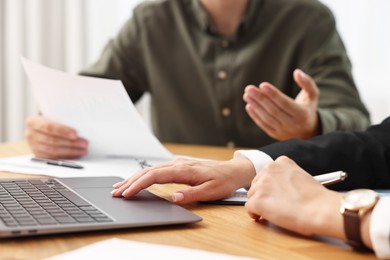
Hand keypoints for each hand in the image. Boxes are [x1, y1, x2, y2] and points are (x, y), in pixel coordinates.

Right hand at [25, 115, 87, 158]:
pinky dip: (67, 157)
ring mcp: (33, 146)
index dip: (63, 131)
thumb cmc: (52, 121)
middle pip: (52, 141)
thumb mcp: (54, 116)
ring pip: (53, 151)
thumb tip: (82, 125)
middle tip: (84, 143)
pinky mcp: (39, 156)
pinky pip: (54, 158)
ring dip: (71, 152)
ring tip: (83, 150)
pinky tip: (76, 155)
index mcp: (33, 122)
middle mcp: (30, 134)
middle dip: (71, 143)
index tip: (75, 134)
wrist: (42, 128)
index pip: (49, 127)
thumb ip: (63, 120)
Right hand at [111, 156, 255, 203]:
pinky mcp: (178, 165)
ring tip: (120, 186)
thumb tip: (174, 197)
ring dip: (135, 178)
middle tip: (115, 192)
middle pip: (148, 171)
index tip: (127, 193)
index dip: (139, 184)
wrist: (232, 170)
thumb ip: (191, 194)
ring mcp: (177, 163)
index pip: (155, 176)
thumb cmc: (223, 181)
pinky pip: (157, 169)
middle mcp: (178, 163)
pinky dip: (144, 175)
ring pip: (151, 169)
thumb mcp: (211, 191)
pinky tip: (138, 179)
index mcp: (184, 170)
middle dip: (130, 181)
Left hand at [243, 69, 319, 139]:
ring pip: (267, 118)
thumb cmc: (308, 108)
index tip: (262, 85)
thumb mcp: (312, 95)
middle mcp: (293, 124)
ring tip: (247, 95)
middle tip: (249, 88)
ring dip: (255, 106)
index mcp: (302, 114)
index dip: (273, 94)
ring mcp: (283, 131)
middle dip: (260, 99)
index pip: (285, 103)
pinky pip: (263, 125)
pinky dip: (255, 116)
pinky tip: (249, 106)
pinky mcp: (275, 135)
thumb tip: (297, 72)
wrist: (308, 130)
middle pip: (273, 110)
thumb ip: (307, 82)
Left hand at [245, 156, 342, 237]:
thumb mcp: (301, 176)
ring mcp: (262, 184)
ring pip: (252, 196)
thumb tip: (278, 188)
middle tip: (274, 205)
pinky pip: (249, 208)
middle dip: (263, 194)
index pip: (266, 173)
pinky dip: (254, 214)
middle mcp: (269, 170)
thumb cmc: (317, 198)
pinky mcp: (257, 200)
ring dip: (260, 204)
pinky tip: (263, 217)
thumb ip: (286, 177)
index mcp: (281, 162)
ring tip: (273, 211)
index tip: (275, 193)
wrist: (320, 209)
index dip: (270, 185)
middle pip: (256, 184)